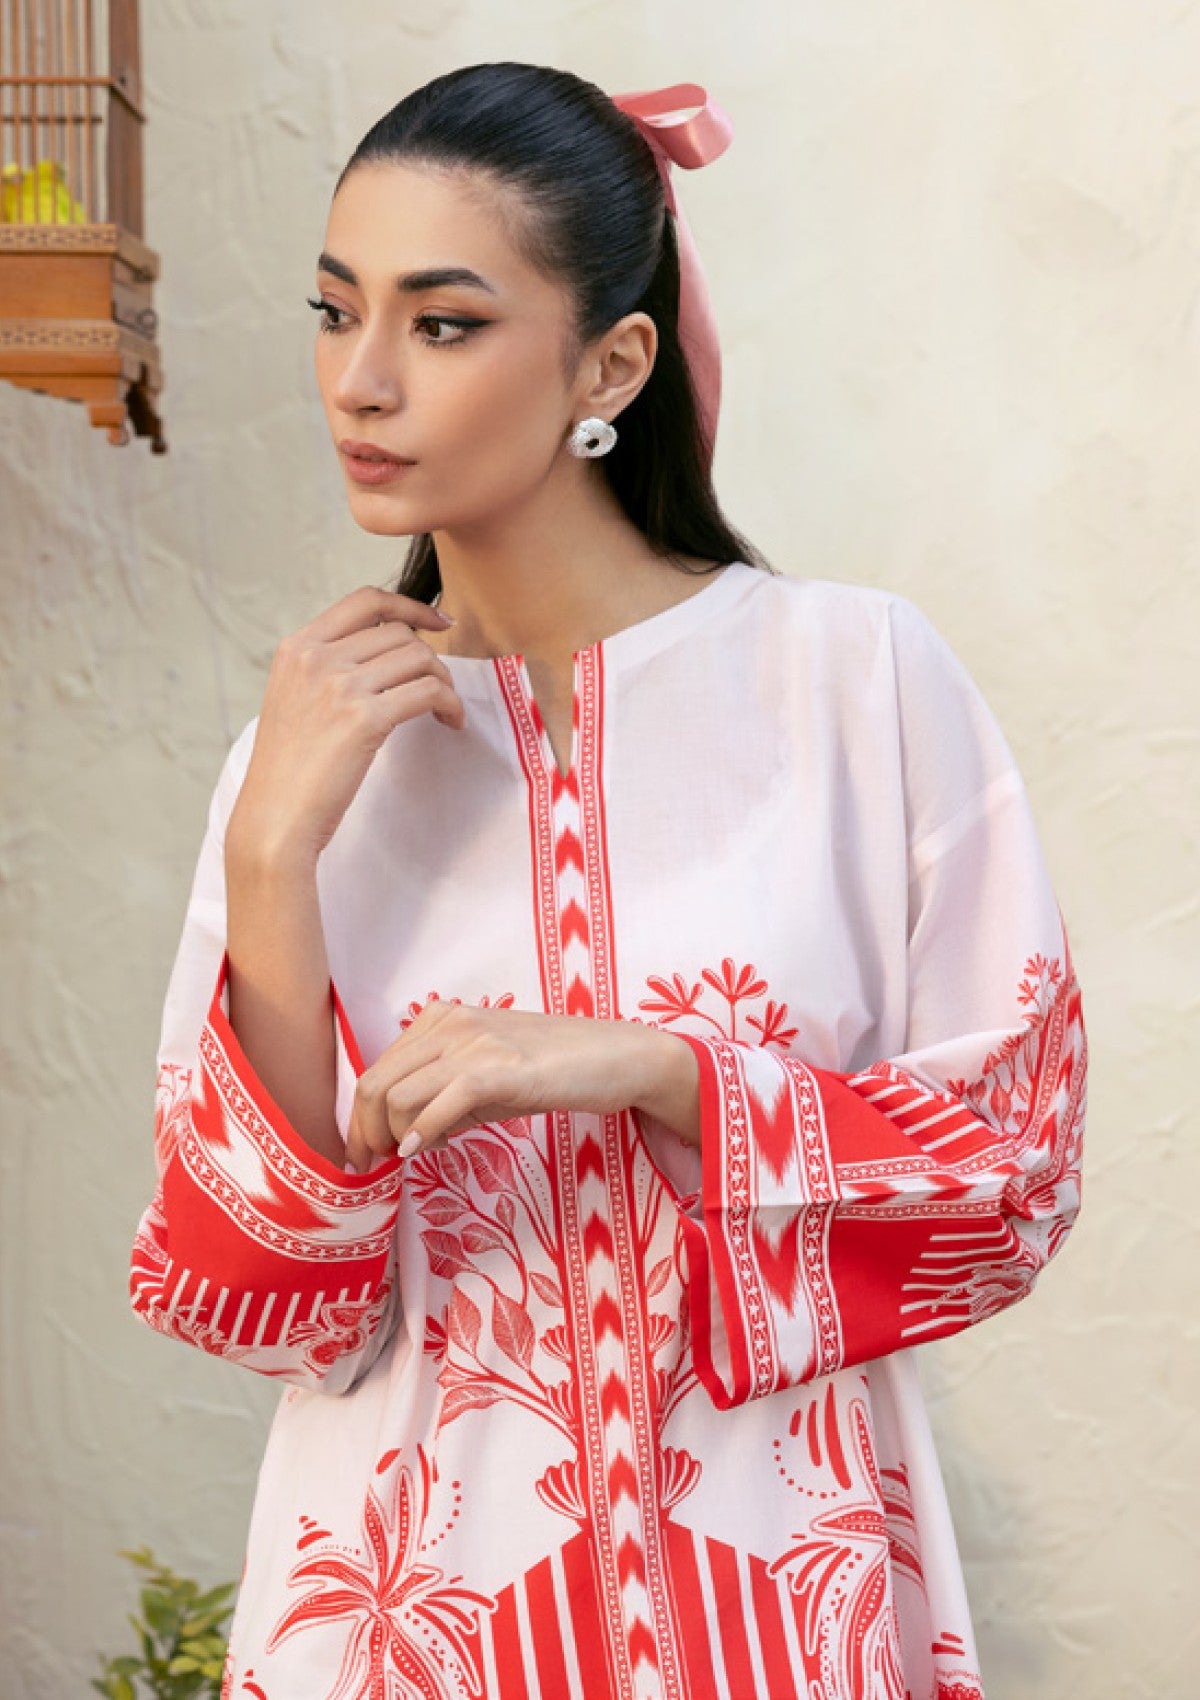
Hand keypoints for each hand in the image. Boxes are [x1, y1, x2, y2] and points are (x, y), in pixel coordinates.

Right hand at [226, 585, 464, 868]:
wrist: (275, 818)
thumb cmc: (289, 771)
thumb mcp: (294, 699)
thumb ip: (325, 668)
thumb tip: (383, 651)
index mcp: (297, 648)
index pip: (365, 601)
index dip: (410, 606)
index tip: (437, 622)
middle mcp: (316, 658)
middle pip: (399, 633)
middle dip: (430, 658)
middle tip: (440, 689)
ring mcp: (339, 686)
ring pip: (419, 658)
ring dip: (444, 682)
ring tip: (445, 708)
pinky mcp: (364, 719)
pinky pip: (429, 692)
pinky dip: (450, 705)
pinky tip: (451, 722)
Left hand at [345, 1000, 699, 1171]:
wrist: (616, 1057)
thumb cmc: (554, 1068)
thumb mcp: (489, 1079)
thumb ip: (445, 1098)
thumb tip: (405, 1135)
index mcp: (441, 1018)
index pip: (378, 1069)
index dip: (359, 1116)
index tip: (364, 1151)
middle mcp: (450, 1023)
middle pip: (376, 1082)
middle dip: (362, 1132)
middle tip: (370, 1165)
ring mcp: (474, 1042)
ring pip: (398, 1094)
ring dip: (388, 1137)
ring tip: (402, 1159)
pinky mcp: (500, 1069)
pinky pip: (439, 1104)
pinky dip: (421, 1133)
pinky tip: (421, 1151)